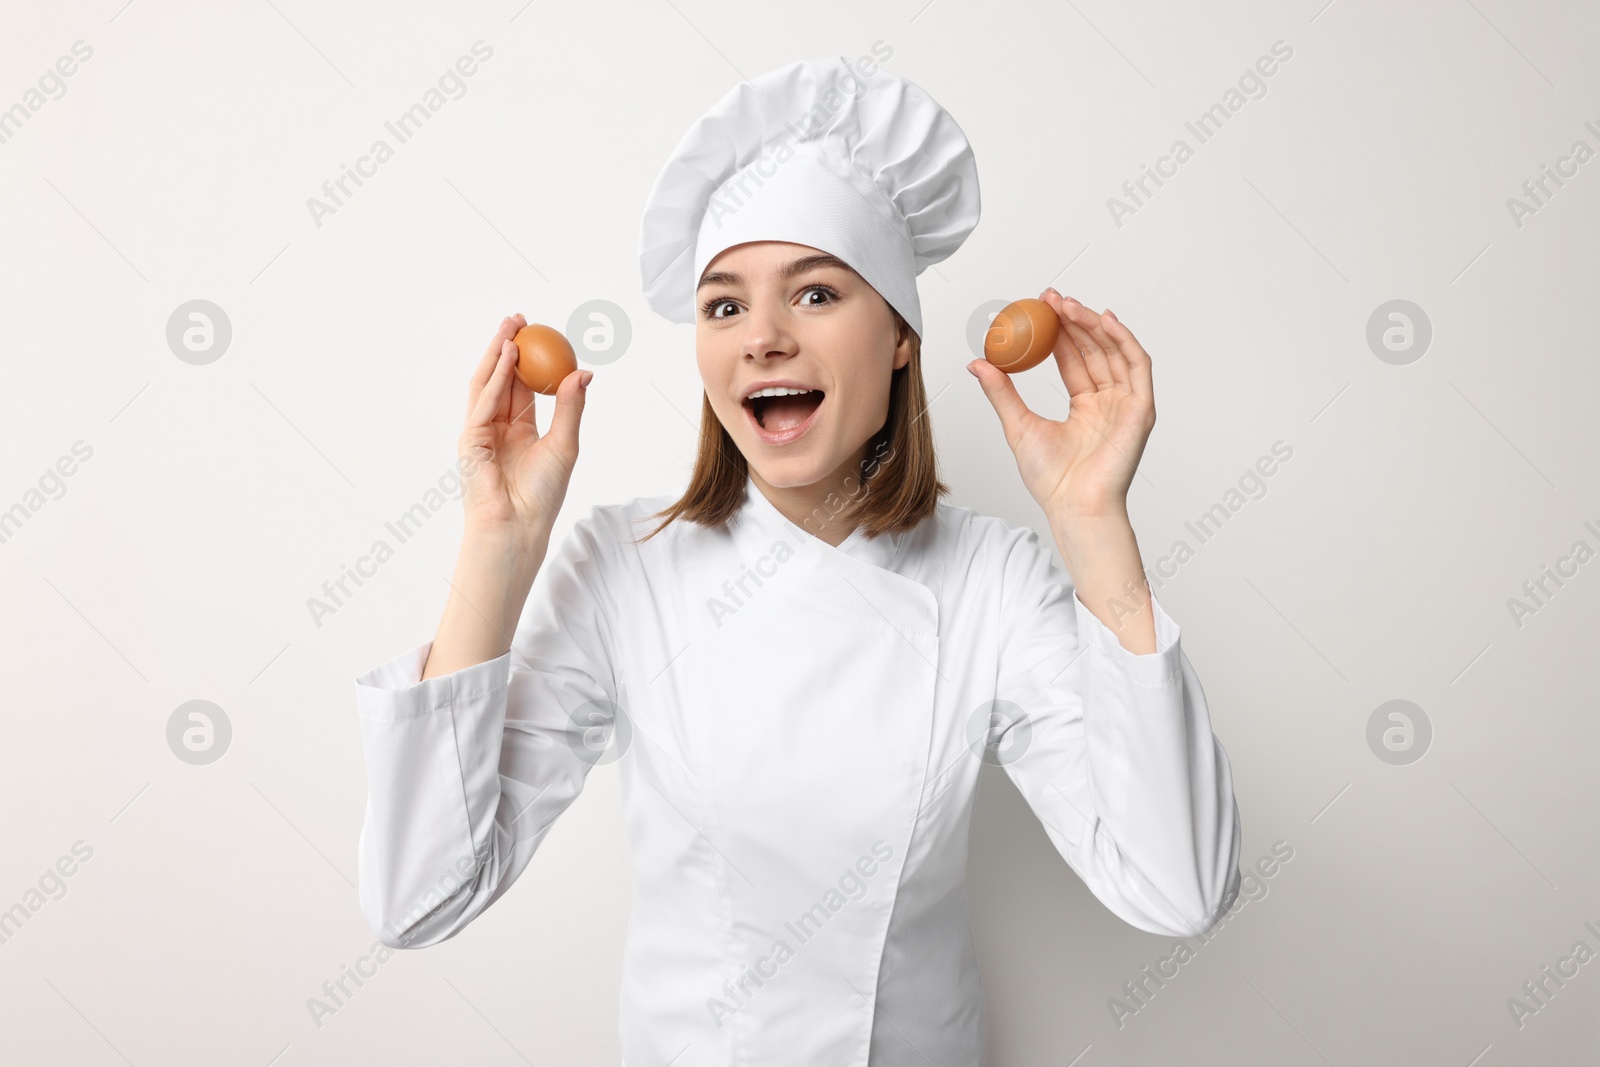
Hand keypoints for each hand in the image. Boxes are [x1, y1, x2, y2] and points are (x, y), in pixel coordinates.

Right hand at [458, 313, 590, 541]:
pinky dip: (496, 377)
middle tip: (519, 319)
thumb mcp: (565, 444)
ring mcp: (480, 432)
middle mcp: (497, 428)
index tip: (538, 335)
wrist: (519, 525)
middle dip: (507, 347)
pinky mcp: (470, 439)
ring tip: (511, 327)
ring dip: (497, 354)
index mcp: (520, 431)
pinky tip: (508, 356)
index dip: (528, 360)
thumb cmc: (542, 494)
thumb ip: (570, 407)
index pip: (521, 388)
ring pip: (487, 384)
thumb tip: (584, 372)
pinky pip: (484, 401)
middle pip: (500, 379)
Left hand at [968, 290, 1154, 519]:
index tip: (1039, 310)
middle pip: (1094, 350)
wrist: (1073, 506)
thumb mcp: (1018, 425)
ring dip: (1092, 324)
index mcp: (1084, 408)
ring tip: (1067, 305)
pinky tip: (1105, 320)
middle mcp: (1107, 402)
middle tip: (1050, 298)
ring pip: (1113, 352)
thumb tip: (977, 363)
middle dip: (1074, 321)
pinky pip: (1136, 366)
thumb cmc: (1051, 479)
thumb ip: (1002, 392)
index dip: (1058, 332)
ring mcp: (1126, 404)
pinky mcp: (1141, 409)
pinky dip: (1124, 340)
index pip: (1072, 359)